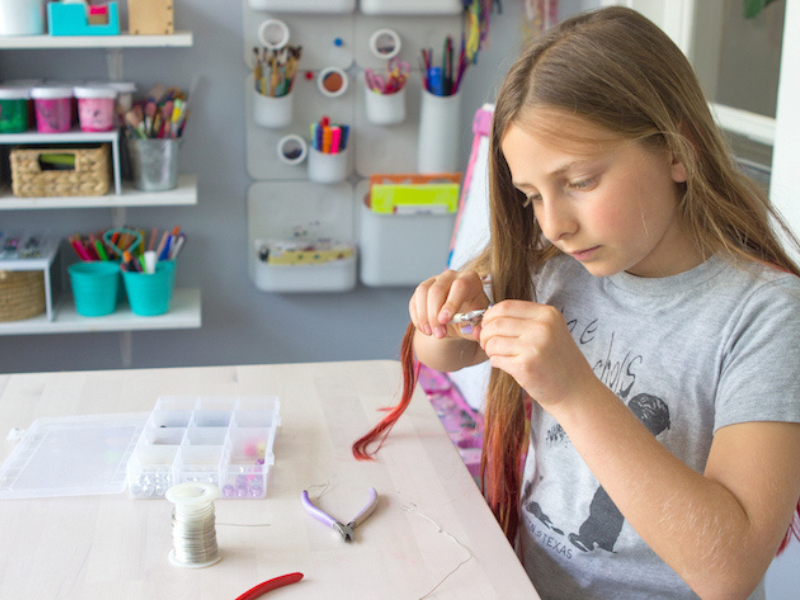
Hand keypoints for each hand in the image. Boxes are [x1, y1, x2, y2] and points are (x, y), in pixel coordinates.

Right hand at [409, 269, 489, 340]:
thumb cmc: (472, 317)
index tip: (444, 320)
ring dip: (424, 316)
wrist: (460, 318)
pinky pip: (415, 301)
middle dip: (434, 315)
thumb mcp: (478, 324)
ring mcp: (435, 280)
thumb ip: (479, 329)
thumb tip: (476, 334)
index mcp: (470, 280)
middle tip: (439, 334)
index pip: (460, 286)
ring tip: (430, 333)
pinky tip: (425, 330)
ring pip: (422, 292)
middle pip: (437, 290)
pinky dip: (417, 317)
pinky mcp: (422, 289)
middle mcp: (451, 276)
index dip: (451, 303)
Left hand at [479, 300, 597, 407]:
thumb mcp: (548, 332)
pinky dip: (496, 362)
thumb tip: (482, 322)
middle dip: (485, 334)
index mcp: (548, 314)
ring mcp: (534, 347)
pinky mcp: (526, 366)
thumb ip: (520, 322)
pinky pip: (496, 359)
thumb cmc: (557, 361)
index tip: (487, 326)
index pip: (506, 305)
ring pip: (493, 341)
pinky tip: (507, 366)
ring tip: (499, 356)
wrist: (576, 391)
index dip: (490, 316)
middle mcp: (542, 327)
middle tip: (487, 344)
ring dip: (490, 350)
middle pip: (496, 323)